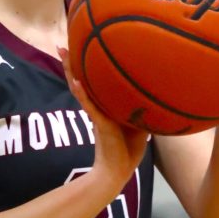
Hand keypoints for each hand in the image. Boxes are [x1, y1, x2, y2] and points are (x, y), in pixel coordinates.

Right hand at [58, 47, 148, 191]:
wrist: (118, 171)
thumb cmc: (128, 151)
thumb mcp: (138, 126)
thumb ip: (140, 111)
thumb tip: (156, 96)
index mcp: (104, 108)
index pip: (92, 84)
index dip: (84, 68)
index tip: (80, 50)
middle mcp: (97, 108)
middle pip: (81, 81)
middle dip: (72, 64)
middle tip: (62, 45)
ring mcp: (97, 115)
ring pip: (80, 88)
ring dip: (71, 71)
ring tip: (63, 53)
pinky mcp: (100, 124)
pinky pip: (90, 106)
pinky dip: (82, 94)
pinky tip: (76, 82)